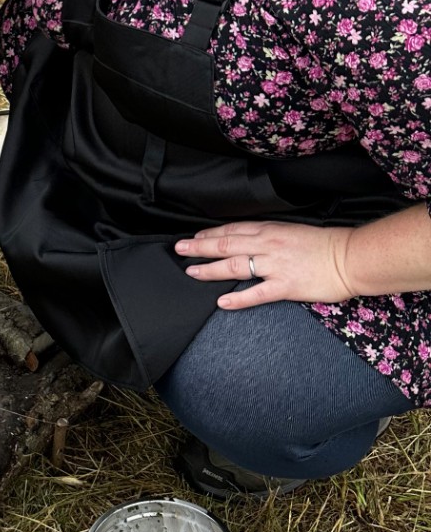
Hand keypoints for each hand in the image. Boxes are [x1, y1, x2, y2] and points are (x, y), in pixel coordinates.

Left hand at [175, 221, 356, 307]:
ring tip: (192, 272)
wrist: (350, 257)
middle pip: (226, 244)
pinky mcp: (286, 285)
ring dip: (211, 269)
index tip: (194, 237)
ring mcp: (275, 265)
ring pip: (235, 265)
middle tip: (180, 249)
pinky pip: (257, 293)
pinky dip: (238, 298)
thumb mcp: (292, 232)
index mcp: (271, 231)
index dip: (211, 234)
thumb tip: (251, 242)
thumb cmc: (325, 245)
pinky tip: (222, 301)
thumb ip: (270, 237)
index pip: (233, 230)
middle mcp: (268, 245)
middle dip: (200, 247)